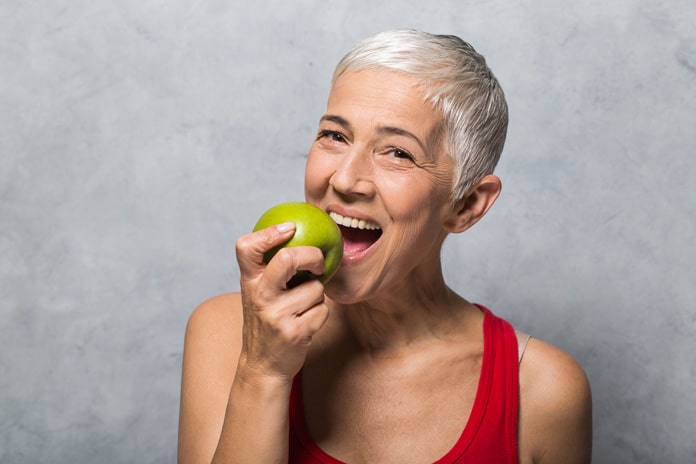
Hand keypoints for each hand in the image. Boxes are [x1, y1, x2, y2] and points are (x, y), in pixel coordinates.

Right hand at [235, 222, 329, 383]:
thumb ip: (271, 268)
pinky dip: (320, 314)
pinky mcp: (294, 332)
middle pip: (288, 259)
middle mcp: (259, 296)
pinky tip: (306, 323)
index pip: (246, 247)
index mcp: (249, 282)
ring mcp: (276, 315)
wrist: (263, 366)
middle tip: (319, 263)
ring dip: (317, 297)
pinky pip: (323, 310)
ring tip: (302, 308)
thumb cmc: (266, 321)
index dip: (269, 232)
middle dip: (312, 256)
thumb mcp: (258, 292)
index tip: (290, 227)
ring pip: (315, 288)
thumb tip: (302, 235)